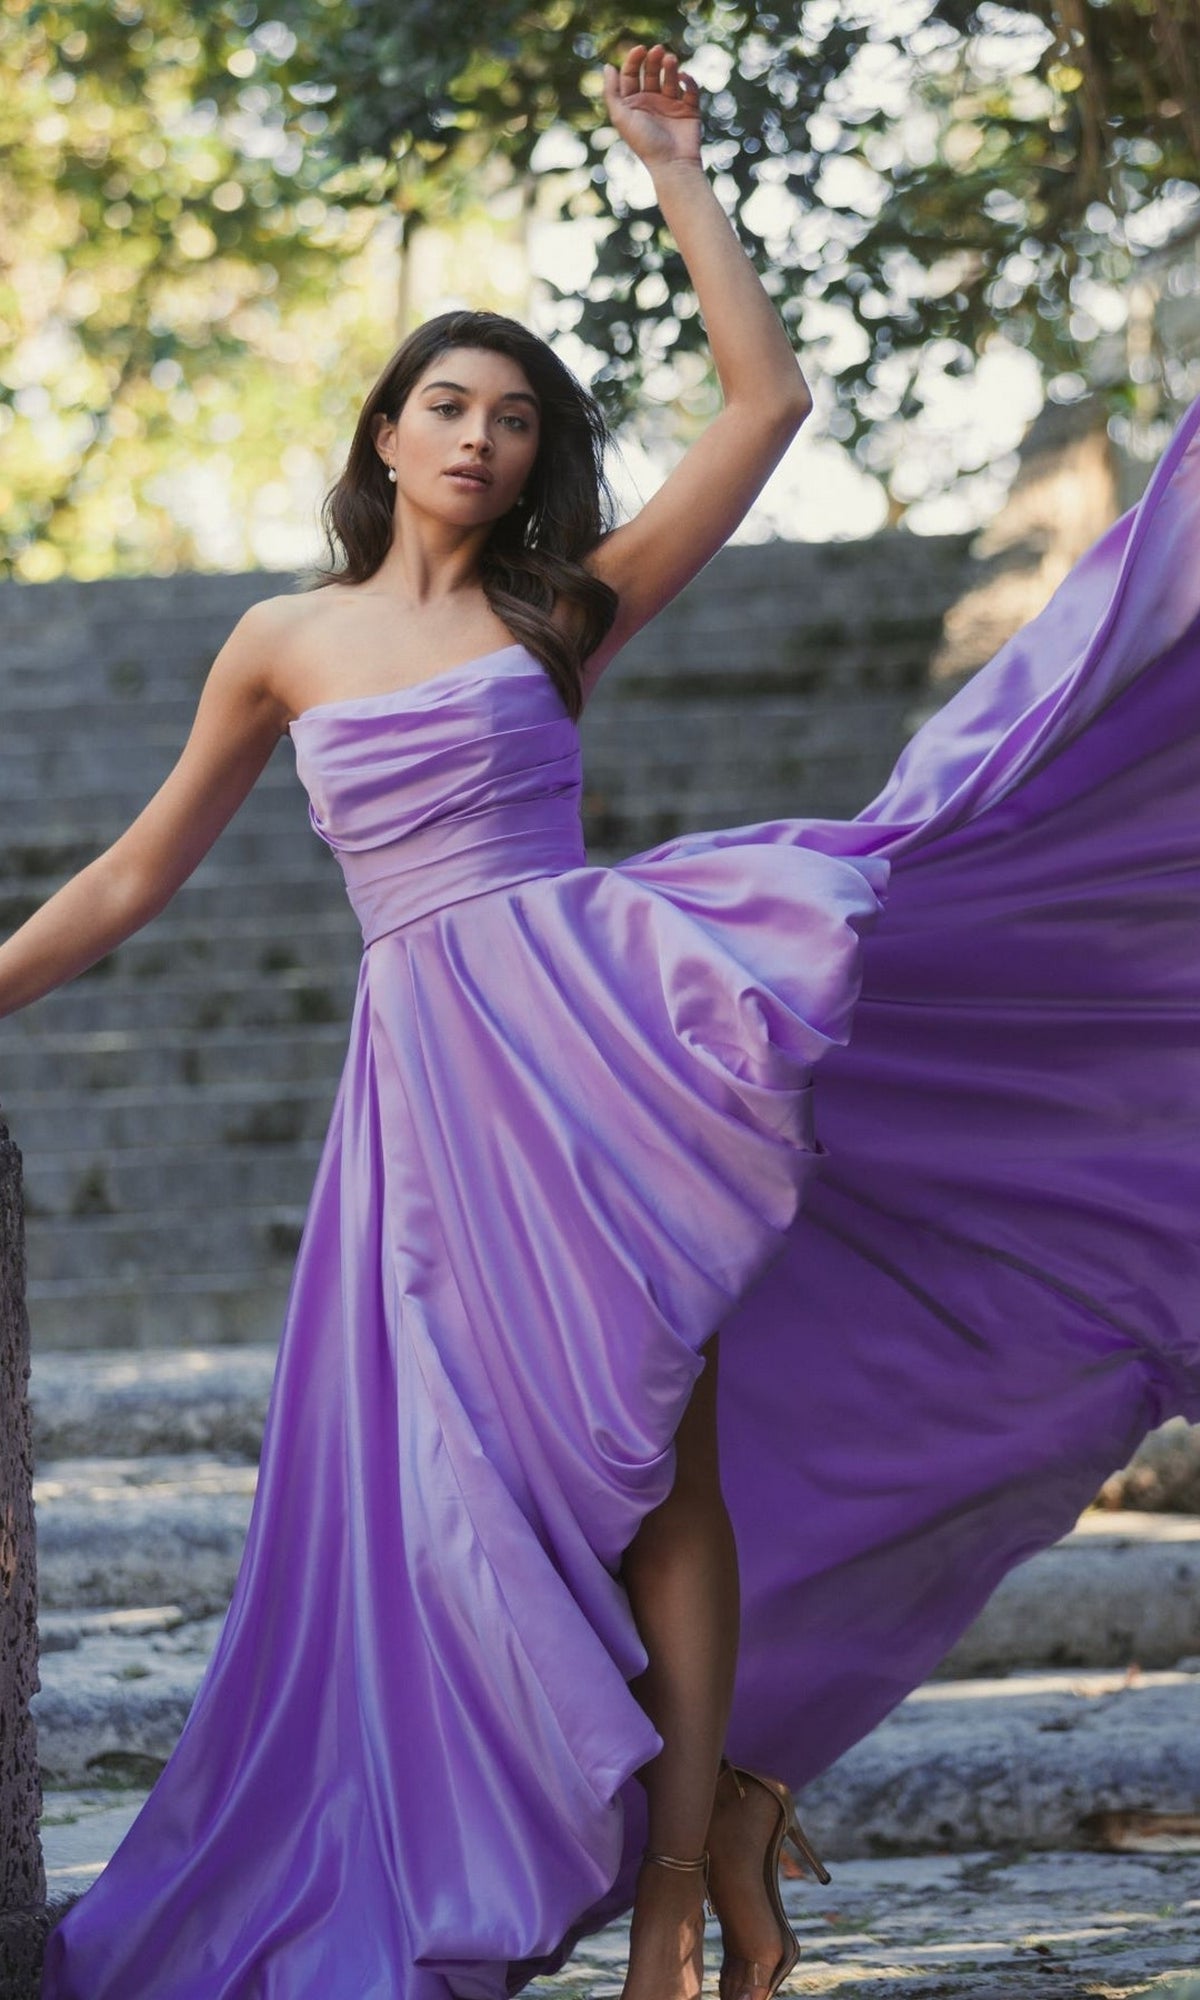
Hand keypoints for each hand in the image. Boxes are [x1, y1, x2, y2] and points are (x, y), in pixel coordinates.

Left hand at [602, 42, 701, 170]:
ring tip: (671, 60)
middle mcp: (651, 102)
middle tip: (658, 51)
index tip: (641, 49)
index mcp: (634, 103)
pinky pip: (690, 89)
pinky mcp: (689, 110)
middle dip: (654, 60)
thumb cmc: (644, 143)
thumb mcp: (621, 117)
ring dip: (671, 67)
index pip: (632, 75)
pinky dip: (688, 81)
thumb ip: (611, 92)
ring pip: (671, 78)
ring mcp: (671, 105)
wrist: (672, 164)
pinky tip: (684, 78)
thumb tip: (608, 67)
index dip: (634, 60)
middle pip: (652, 72)